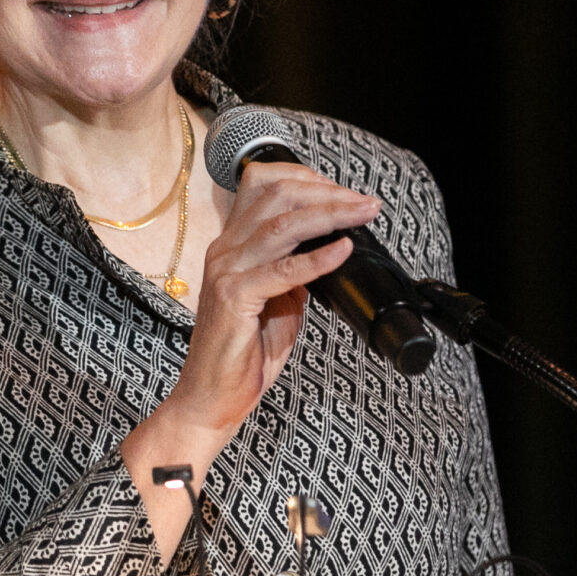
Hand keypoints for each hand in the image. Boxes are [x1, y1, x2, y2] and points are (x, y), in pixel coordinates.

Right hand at [122, 162, 376, 554]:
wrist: (211, 396)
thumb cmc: (244, 353)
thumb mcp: (279, 301)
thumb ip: (295, 272)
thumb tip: (330, 249)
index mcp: (232, 246)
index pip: (263, 186)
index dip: (307, 179)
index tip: (345, 192)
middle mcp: (225, 250)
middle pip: (276, 195)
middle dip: (327, 192)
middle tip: (365, 202)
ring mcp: (226, 271)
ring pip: (282, 224)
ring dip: (330, 214)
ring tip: (362, 214)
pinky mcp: (234, 297)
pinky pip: (283, 270)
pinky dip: (317, 258)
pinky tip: (343, 250)